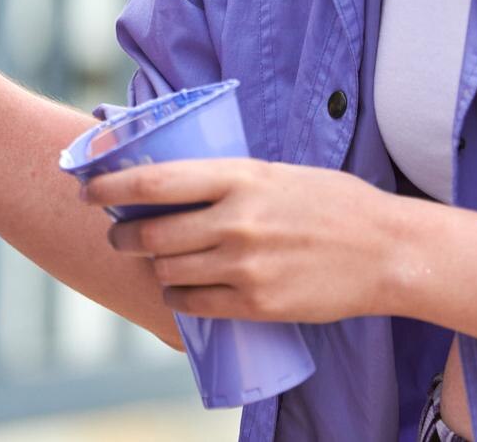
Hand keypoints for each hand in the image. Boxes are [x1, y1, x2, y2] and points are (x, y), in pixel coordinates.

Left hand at [87, 158, 405, 323]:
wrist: (386, 251)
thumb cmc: (335, 203)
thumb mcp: (277, 172)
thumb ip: (230, 179)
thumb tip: (179, 180)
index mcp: (239, 177)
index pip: (153, 182)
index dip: (110, 188)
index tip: (90, 190)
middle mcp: (235, 220)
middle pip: (151, 232)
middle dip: (124, 236)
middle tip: (119, 235)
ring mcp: (245, 265)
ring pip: (169, 270)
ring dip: (152, 267)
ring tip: (155, 261)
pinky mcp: (257, 303)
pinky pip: (195, 304)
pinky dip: (178, 298)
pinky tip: (179, 290)